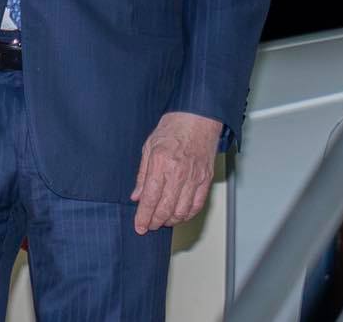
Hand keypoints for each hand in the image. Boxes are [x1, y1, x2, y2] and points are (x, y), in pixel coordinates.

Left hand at [130, 111, 221, 232]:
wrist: (198, 117)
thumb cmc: (173, 128)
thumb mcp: (148, 147)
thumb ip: (142, 175)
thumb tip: (137, 196)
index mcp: (161, 163)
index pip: (150, 198)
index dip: (144, 216)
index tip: (140, 226)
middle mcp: (178, 173)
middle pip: (166, 209)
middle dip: (155, 222)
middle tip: (149, 225)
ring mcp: (194, 177)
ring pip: (182, 211)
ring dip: (170, 220)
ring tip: (163, 220)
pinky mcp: (206, 179)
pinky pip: (197, 205)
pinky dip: (187, 215)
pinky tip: (179, 215)